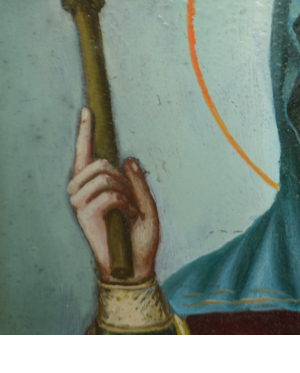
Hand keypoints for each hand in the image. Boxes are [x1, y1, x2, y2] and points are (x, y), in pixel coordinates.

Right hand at [68, 107, 159, 282]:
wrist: (135, 263)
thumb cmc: (140, 235)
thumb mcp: (146, 202)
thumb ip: (137, 181)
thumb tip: (128, 159)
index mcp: (94, 184)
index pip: (86, 152)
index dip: (86, 130)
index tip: (88, 109)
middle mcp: (81, 189)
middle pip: (101, 162)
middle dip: (123, 178)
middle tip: (129, 200)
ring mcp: (79, 202)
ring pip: (104, 176)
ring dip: (124, 192)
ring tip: (127, 210)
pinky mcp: (83, 214)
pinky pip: (108, 193)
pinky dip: (124, 203)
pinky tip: (125, 217)